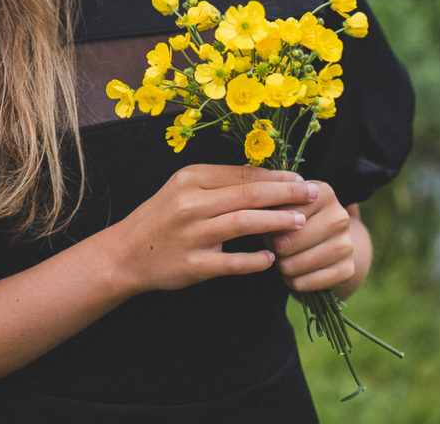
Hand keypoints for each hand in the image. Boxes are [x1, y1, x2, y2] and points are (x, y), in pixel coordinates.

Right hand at [110, 163, 318, 294]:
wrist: (126, 252)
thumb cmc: (161, 216)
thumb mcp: (184, 188)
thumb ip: (219, 183)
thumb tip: (264, 177)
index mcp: (191, 178)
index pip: (242, 174)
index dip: (275, 176)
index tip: (300, 177)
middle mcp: (191, 203)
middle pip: (249, 194)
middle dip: (286, 193)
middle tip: (313, 192)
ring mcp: (192, 235)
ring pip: (244, 223)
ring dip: (277, 221)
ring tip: (302, 221)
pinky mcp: (193, 265)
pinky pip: (231, 262)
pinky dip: (254, 261)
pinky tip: (271, 259)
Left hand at [266, 181, 356, 292]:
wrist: (332, 240)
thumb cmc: (298, 216)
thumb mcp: (286, 202)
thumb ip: (270, 201)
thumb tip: (256, 210)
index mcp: (322, 193)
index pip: (280, 215)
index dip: (267, 225)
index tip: (268, 225)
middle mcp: (338, 217)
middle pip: (285, 243)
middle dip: (273, 247)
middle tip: (273, 244)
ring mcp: (345, 245)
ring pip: (292, 265)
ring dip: (281, 265)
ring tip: (283, 257)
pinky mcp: (347, 270)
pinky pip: (303, 283)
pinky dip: (292, 281)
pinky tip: (294, 273)